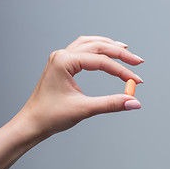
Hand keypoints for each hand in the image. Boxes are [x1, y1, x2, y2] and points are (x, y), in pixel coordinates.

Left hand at [17, 36, 143, 138]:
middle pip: (97, 46)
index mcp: (64, 61)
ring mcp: (61, 58)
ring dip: (108, 46)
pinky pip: (83, 50)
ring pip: (90, 44)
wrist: (32, 123)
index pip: (101, 61)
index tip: (137, 81)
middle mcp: (62, 55)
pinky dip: (97, 50)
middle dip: (119, 54)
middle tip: (138, 62)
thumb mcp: (84, 109)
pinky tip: (105, 52)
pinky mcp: (62, 65)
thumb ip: (111, 104)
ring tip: (125, 51)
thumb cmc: (50, 116)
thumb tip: (134, 102)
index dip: (122, 71)